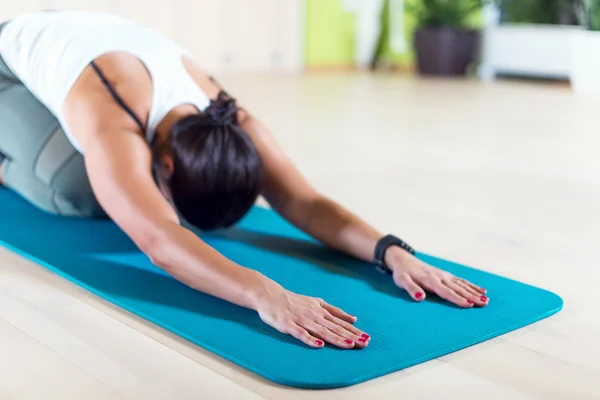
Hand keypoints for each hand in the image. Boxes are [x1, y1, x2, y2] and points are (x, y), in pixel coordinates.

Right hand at [253, 281, 369, 348]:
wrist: (270, 295)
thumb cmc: (294, 301)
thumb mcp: (317, 302)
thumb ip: (334, 311)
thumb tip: (353, 318)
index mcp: (321, 311)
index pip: (341, 322)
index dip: (354, 330)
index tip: (367, 337)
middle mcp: (314, 315)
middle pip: (335, 328)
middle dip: (351, 336)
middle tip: (364, 343)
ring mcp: (302, 320)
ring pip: (322, 331)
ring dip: (336, 338)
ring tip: (349, 345)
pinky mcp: (289, 325)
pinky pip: (301, 334)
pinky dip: (310, 339)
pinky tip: (319, 345)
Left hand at [386, 248, 488, 307]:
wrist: (404, 260)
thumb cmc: (402, 273)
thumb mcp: (402, 280)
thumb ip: (411, 288)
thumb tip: (420, 297)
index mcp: (430, 280)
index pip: (446, 291)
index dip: (458, 299)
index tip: (469, 305)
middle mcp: (440, 277)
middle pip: (458, 288)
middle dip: (472, 296)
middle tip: (484, 304)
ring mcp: (444, 275)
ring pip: (462, 284)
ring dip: (474, 292)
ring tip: (486, 300)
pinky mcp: (446, 275)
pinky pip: (461, 280)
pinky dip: (472, 285)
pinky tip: (481, 290)